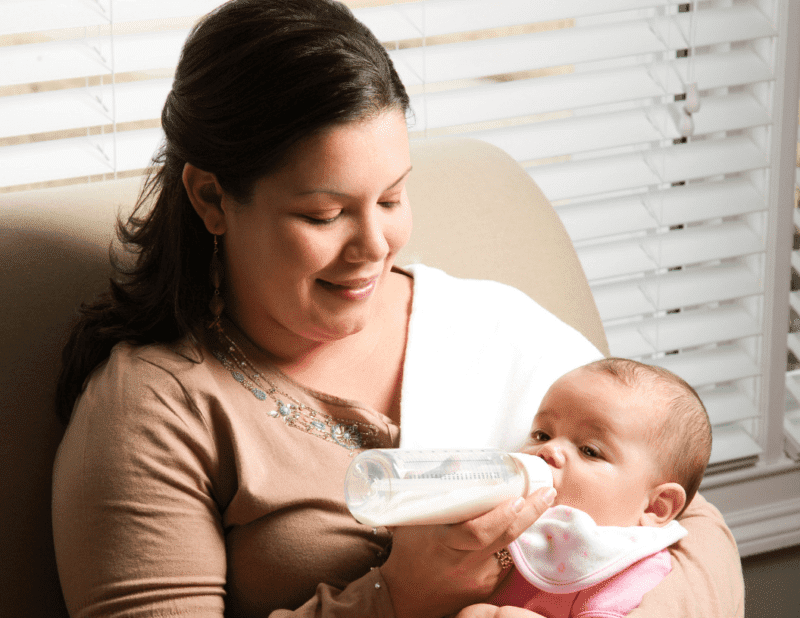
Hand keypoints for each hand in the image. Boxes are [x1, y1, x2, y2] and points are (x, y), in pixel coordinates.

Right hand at [379, 486, 554, 617]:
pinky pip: (504, 562)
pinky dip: (509, 544)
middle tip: (547, 493)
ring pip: (508, 550)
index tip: (517, 499)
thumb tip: (457, 462)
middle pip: (503, 538)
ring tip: (541, 502)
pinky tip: (513, 529)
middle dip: (530, 513)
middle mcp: (463, 563)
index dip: (499, 517)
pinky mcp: (486, 589)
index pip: (477, 532)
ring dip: (523, 526)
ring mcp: (477, 579)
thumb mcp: (413, 519)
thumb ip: (434, 490)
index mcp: (443, 542)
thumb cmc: (408, 552)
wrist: (404, 596)